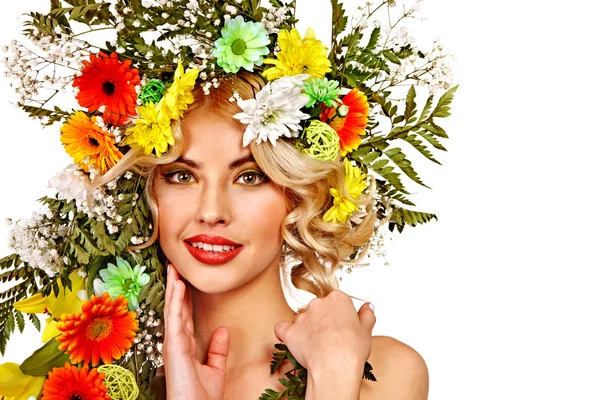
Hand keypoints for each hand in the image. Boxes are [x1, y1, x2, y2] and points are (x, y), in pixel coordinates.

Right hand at [163, 264, 229, 399]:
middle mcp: (177, 341)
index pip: (185, 315)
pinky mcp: (174, 346)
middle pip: (176, 308)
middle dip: (176, 287)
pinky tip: (177, 285)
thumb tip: (223, 330)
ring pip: (173, 309)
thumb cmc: (201, 397)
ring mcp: (173, 343)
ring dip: (173, 288)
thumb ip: (218, 349)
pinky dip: (176, 301)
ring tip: (174, 268)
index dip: (185, 296)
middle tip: (175, 266)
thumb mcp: (215, 369)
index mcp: (185, 345)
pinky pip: (175, 318)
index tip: (185, 279)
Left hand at [273, 290, 375, 372]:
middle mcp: (318, 303)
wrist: (334, 366)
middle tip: (332, 338)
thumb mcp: (367, 330)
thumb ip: (367, 314)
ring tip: (317, 345)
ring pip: (302, 318)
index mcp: (338, 299)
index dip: (341, 316)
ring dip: (307, 327)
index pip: (338, 301)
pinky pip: (282, 328)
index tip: (344, 327)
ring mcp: (302, 317)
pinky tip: (292, 339)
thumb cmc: (352, 349)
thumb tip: (368, 306)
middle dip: (324, 320)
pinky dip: (285, 332)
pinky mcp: (290, 331)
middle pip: (319, 308)